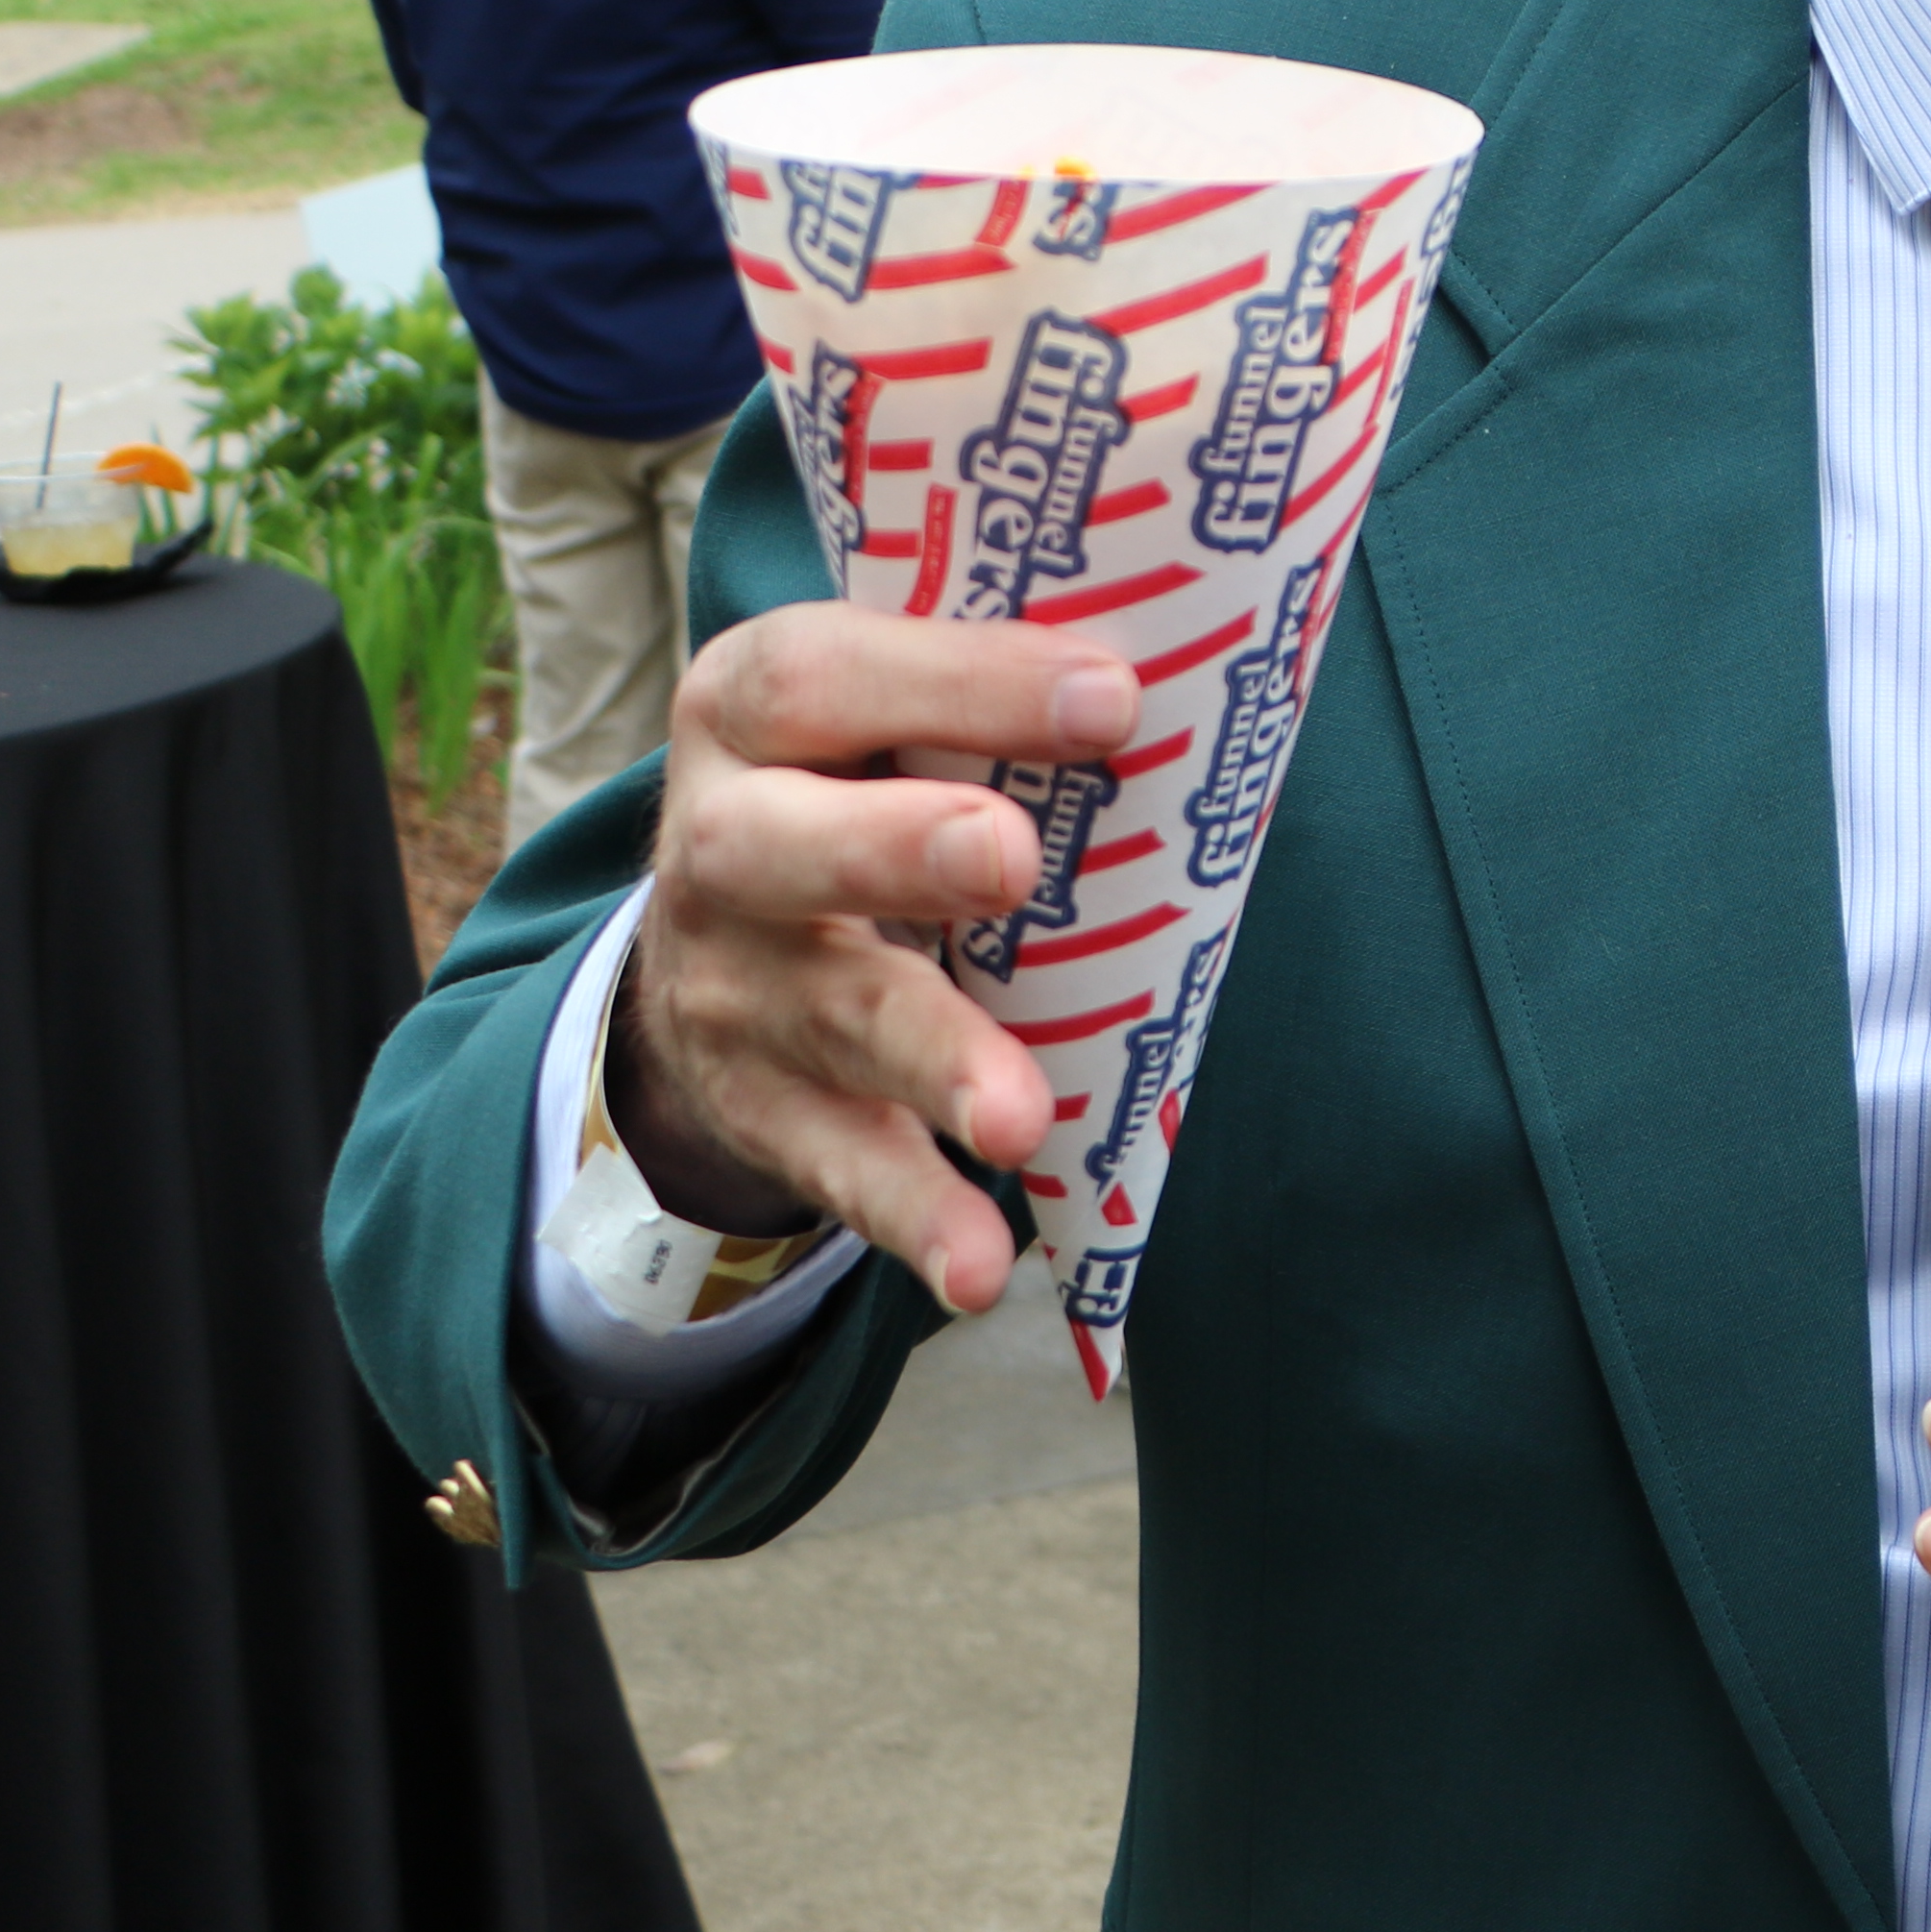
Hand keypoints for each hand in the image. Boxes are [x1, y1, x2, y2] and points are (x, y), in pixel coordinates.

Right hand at [608, 602, 1137, 1317]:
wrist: (713, 944)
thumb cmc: (865, 783)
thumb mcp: (889, 715)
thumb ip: (1000, 692)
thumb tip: (1217, 666)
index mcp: (760, 708)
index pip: (827, 674)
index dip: (959, 679)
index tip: (1114, 697)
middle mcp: (722, 844)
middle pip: (776, 845)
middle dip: (896, 850)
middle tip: (1010, 857)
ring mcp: (734, 986)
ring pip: (829, 1017)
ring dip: (933, 1064)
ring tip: (1022, 1120)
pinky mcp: (767, 1108)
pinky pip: (840, 1167)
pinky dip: (915, 1218)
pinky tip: (984, 1265)